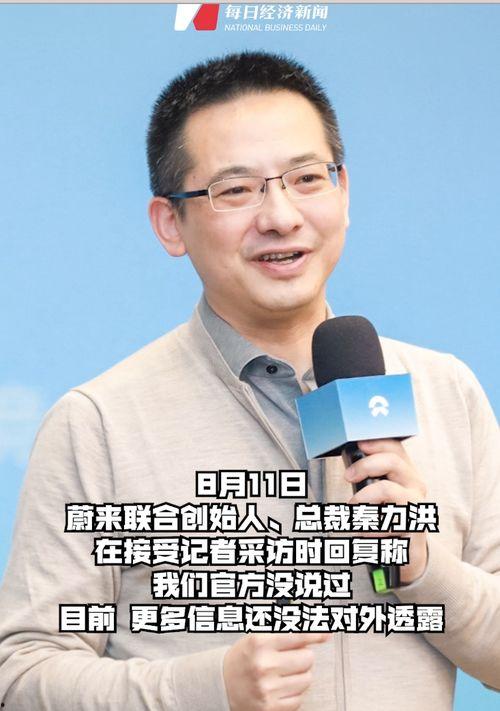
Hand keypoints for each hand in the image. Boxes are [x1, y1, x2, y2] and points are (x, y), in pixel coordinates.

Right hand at [223, 631, 329, 710]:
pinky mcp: (271, 707)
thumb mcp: (257, 638)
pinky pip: (299, 698)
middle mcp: (265, 666)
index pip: (298, 636)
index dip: (315, 634)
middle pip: (307, 659)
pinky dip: (294, 692)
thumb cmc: (242, 659)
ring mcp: (268, 689)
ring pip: (307, 679)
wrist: (221, 685)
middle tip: (292, 657)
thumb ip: (284, 633)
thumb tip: (314, 632)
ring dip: (300, 675)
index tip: (326, 633)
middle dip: (303, 656)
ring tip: (285, 672)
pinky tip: (281, 686)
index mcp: (260, 643)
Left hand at [345, 439, 427, 583]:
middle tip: (348, 477)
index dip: (377, 442)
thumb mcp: (381, 493)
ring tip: (353, 510)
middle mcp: (415, 484)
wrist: (408, 550)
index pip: (395, 448)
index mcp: (406, 472)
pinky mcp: (415, 525)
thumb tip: (348, 467)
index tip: (359, 444)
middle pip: (393, 462)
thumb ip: (370, 477)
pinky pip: (387, 520)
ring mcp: (416, 504)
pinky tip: (365, 533)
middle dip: (365, 465)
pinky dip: (370, 527)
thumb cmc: (388, 518)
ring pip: (387, 490)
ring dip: (364, 499)